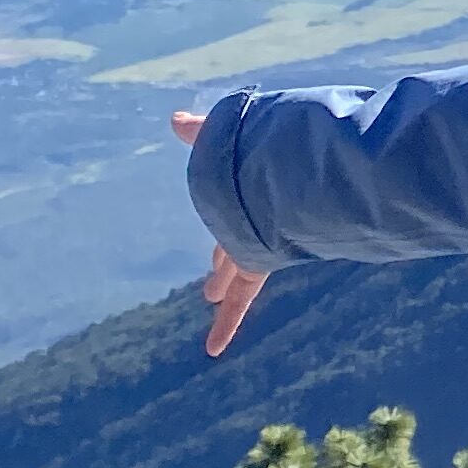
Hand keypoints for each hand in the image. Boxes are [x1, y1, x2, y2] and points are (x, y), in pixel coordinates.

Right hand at [170, 114, 268, 354]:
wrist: (293, 169)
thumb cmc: (261, 150)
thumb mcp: (227, 138)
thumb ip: (203, 133)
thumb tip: (175, 119)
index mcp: (243, 197)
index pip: (231, 217)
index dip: (223, 229)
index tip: (218, 247)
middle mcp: (254, 221)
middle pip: (237, 248)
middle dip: (227, 264)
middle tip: (214, 285)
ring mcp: (257, 243)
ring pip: (239, 276)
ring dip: (227, 295)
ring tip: (213, 301)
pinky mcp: (258, 261)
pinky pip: (239, 300)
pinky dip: (225, 325)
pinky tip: (214, 349)